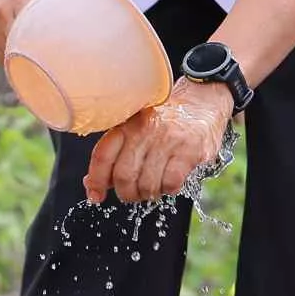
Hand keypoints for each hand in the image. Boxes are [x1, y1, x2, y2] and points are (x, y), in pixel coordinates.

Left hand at [84, 77, 232, 203]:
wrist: (203, 99)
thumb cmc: (167, 120)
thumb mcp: (137, 128)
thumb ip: (116, 155)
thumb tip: (91, 185)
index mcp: (127, 124)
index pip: (103, 155)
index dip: (96, 181)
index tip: (95, 196)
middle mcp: (145, 130)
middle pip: (124, 175)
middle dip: (127, 193)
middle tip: (134, 194)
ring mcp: (168, 139)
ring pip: (147, 183)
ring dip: (148, 194)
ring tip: (154, 188)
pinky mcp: (190, 150)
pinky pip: (171, 182)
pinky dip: (169, 189)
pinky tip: (171, 183)